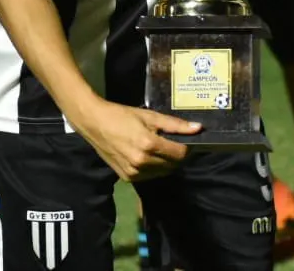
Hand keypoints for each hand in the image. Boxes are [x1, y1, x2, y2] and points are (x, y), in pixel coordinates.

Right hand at [73, 98, 200, 181]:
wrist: (95, 124)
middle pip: (173, 165)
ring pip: (162, 172)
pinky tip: (148, 156)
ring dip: (166, 163)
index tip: (187, 140)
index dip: (187, 147)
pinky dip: (154, 168)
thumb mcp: (151, 116)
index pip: (180, 154)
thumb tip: (199, 128)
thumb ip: (176, 125)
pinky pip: (149, 176)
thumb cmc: (123, 116)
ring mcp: (134, 172)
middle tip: (173, 142)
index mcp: (149, 145)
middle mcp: (142, 162)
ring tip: (159, 148)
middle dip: (177, 155)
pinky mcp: (127, 178)